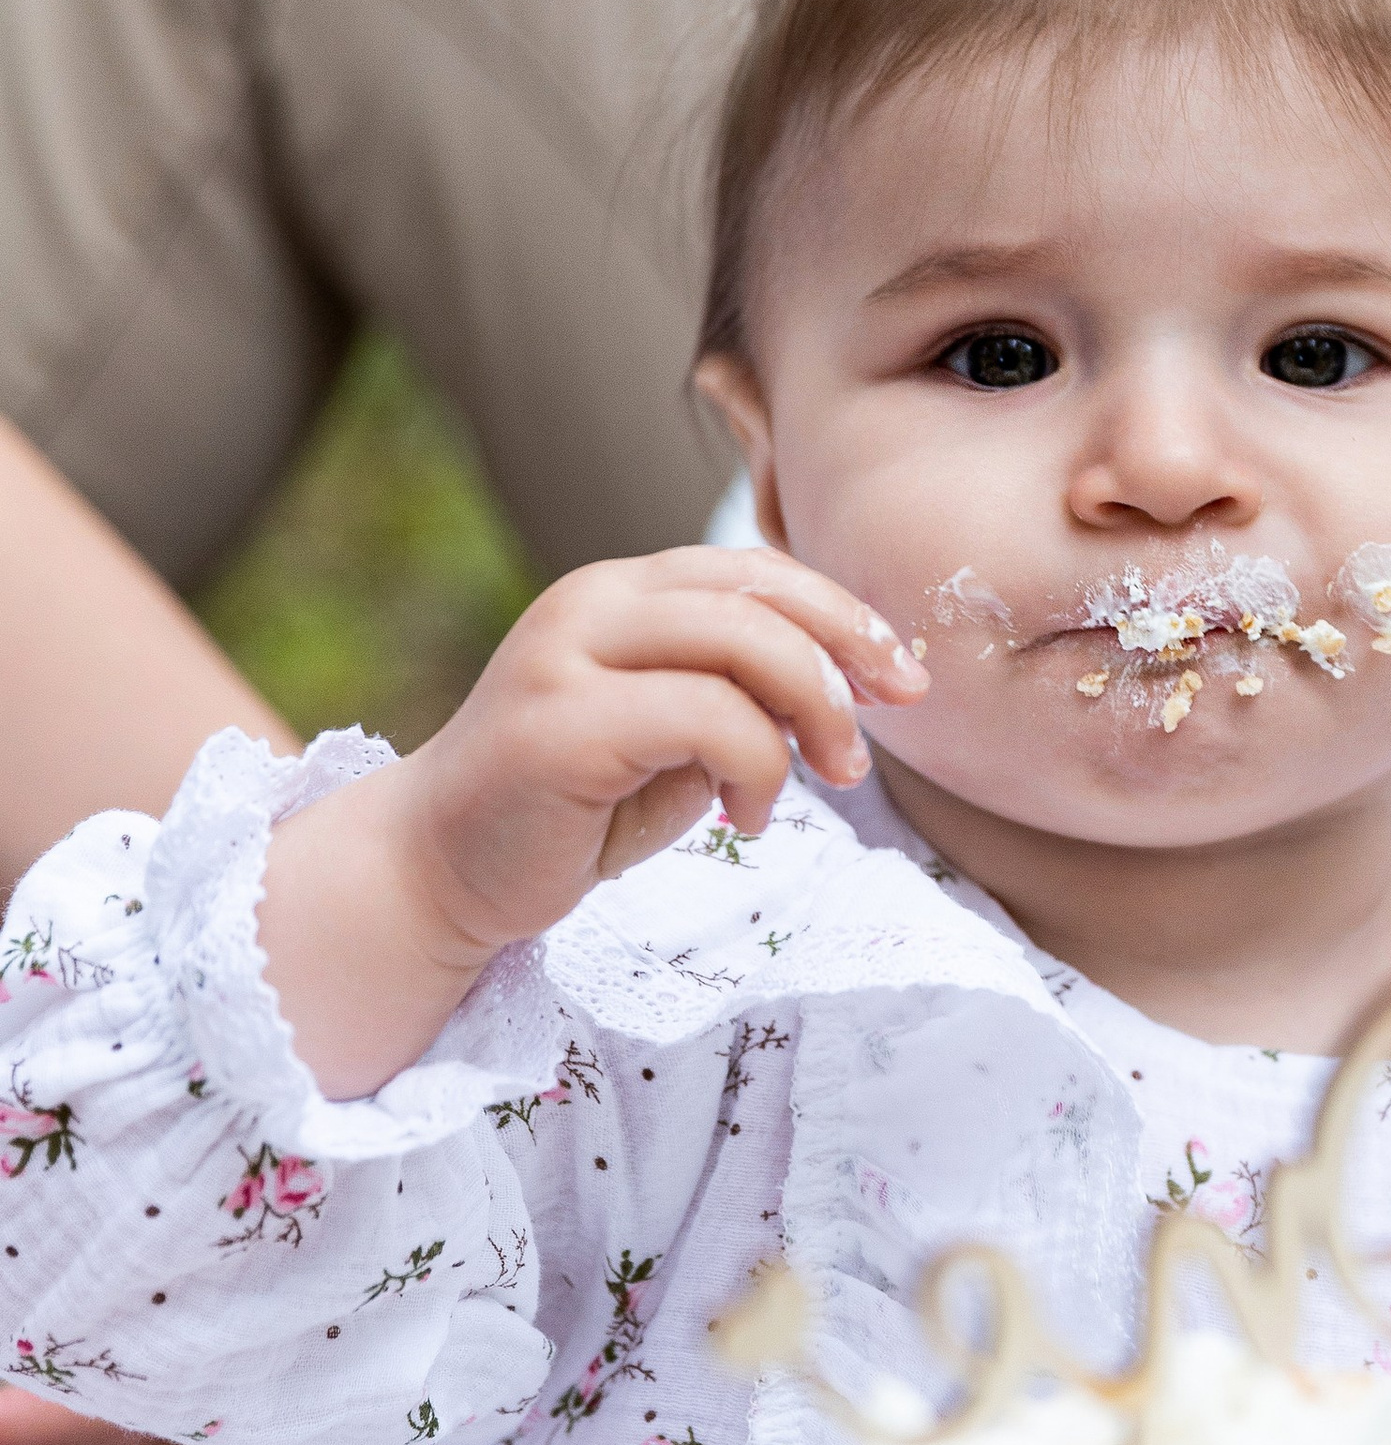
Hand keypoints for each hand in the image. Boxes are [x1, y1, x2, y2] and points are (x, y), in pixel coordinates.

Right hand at [262, 546, 929, 1095]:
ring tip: (821, 780)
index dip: (843, 614)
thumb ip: (737, 694)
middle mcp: (591, 603)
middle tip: (875, 736)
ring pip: (742, 641)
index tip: (899, 677)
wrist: (436, 874)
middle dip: (845, 656)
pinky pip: (709, 716)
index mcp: (620, 593)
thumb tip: (843, 683)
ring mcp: (567, 655)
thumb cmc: (566, 810)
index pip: (755, 570)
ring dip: (810, 714)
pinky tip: (747, 815)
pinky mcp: (561, 722)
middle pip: (760, 591)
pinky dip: (758, 766)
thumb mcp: (669, 737)